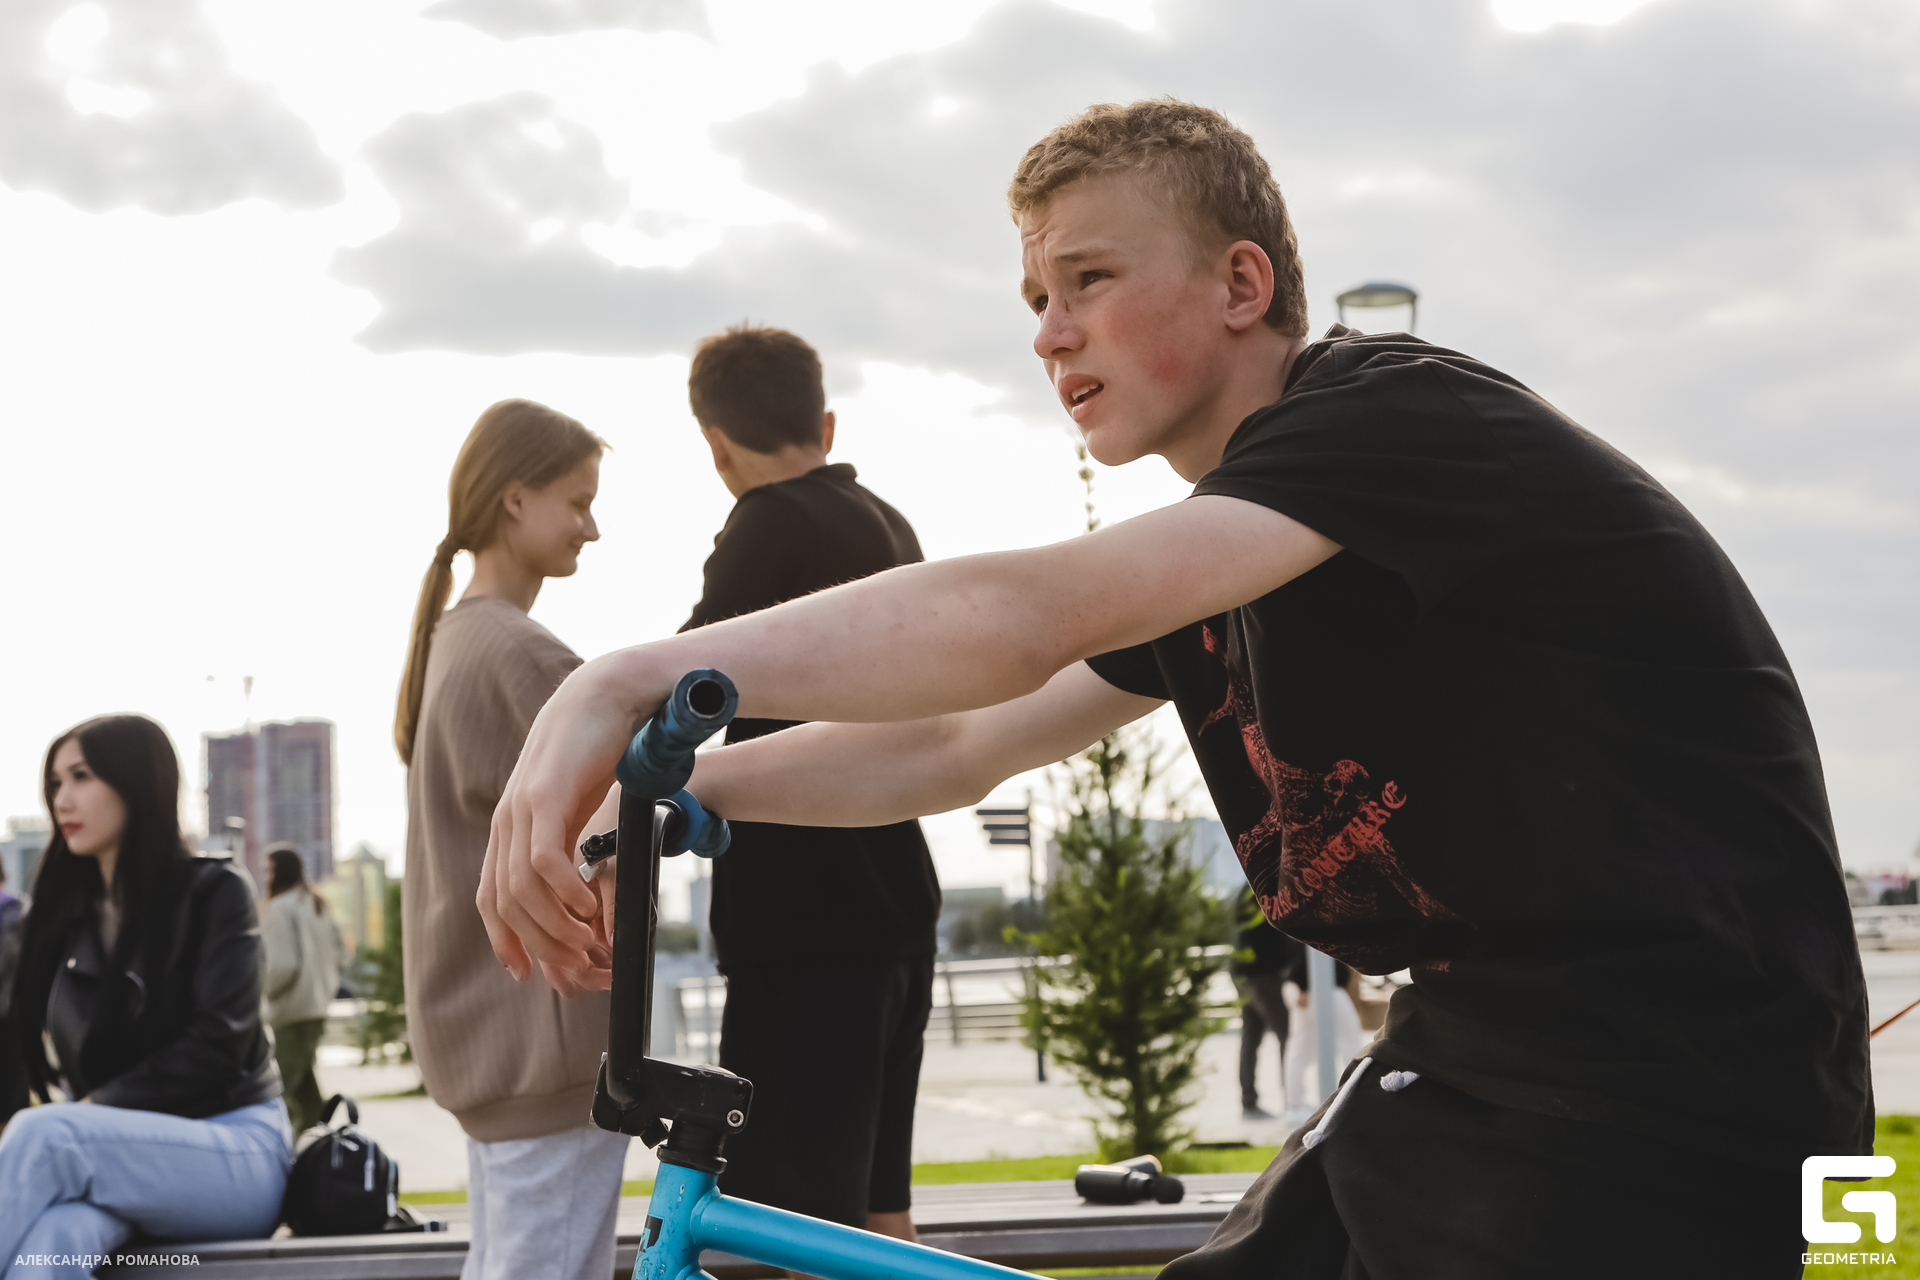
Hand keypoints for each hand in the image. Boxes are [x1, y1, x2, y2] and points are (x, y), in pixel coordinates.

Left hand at [479, 661, 658, 986]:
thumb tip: (573, 889)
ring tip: (587, 940)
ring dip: (554, 925)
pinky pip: (544, 859)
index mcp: (509, 827)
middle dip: (540, 943)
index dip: (505, 940)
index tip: (530, 973)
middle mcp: (506, 821)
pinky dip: (564, 891)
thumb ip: (564, 842)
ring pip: (522, 888)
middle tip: (575, 964)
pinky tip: (588, 903)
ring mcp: (522, 808)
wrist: (605, 696)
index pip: (490, 898)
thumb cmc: (596, 752)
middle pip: (507, 903)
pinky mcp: (546, 796)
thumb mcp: (574, 807)